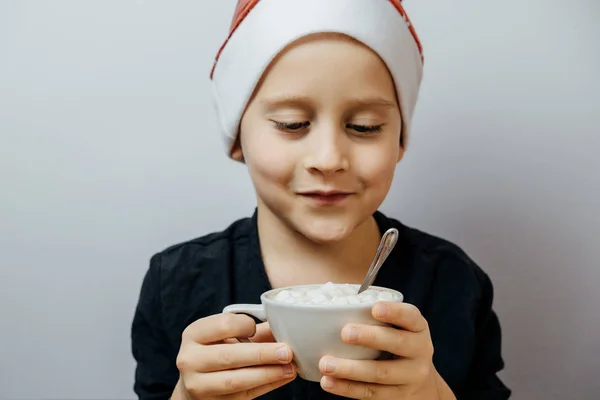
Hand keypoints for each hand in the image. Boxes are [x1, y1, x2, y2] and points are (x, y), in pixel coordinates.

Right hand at [173, 313, 296, 399]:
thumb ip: (251, 328)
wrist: (197, 381)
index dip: (246, 325)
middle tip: (287, 352)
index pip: (223, 324)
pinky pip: (243, 395)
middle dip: (262, 354)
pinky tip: (282, 377)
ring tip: (289, 368)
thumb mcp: (226, 335)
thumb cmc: (215, 351)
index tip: (257, 328)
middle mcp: (190, 359)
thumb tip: (284, 324)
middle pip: (229, 355)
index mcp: (194, 334)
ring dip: (268, 373)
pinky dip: (267, 385)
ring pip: (236, 380)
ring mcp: (198, 385)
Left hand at [318, 302, 455, 399]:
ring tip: (326, 364)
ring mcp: (411, 376)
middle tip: (345, 333)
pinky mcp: (398, 396)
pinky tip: (329, 382)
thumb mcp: (398, 328)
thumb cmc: (398, 344)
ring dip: (350, 369)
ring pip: (381, 373)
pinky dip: (347, 388)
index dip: (394, 312)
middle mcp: (419, 350)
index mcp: (417, 328)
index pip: (410, 316)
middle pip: (397, 343)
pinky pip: (371, 393)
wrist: (420, 383)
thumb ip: (375, 318)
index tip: (374, 308)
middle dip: (370, 338)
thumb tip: (331, 309)